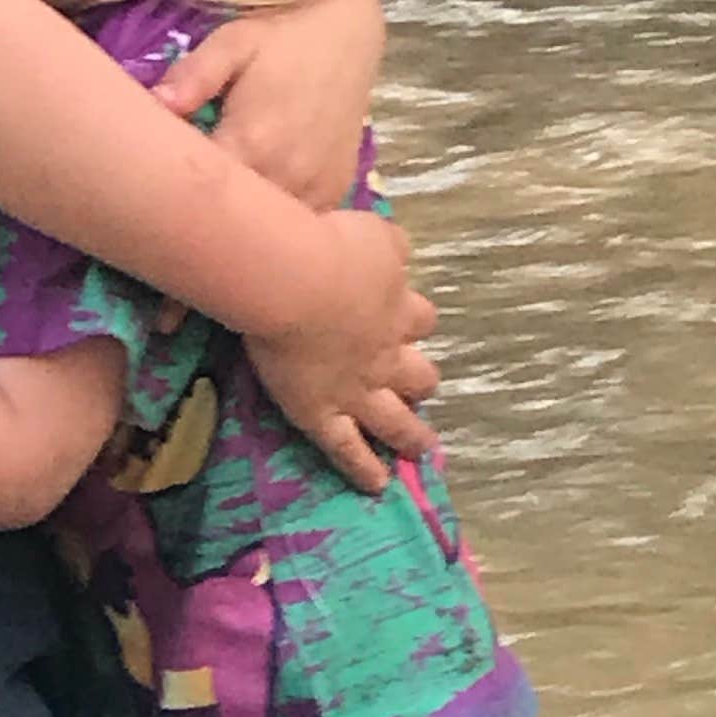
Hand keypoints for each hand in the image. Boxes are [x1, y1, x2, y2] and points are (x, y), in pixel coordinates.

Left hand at [161, 0, 379, 209]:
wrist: (348, 32)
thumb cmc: (282, 37)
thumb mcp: (232, 43)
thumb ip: (194, 75)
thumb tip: (158, 104)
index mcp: (253, 143)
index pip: (199, 192)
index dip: (174, 190)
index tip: (158, 179)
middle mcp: (287, 176)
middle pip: (234, 218)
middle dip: (207, 209)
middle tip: (184, 189)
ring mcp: (316, 188)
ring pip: (268, 225)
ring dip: (244, 219)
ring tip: (225, 193)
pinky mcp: (335, 191)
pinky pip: (299, 220)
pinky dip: (278, 217)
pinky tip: (262, 193)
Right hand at [244, 208, 438, 493]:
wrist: (294, 280)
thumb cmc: (328, 244)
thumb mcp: (373, 232)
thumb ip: (388, 245)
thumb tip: (395, 247)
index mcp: (397, 307)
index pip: (420, 318)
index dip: (415, 320)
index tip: (409, 319)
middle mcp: (386, 354)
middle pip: (418, 374)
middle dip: (421, 380)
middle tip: (421, 386)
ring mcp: (357, 389)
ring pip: (396, 420)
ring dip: (410, 435)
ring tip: (421, 448)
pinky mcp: (322, 414)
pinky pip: (348, 450)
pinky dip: (364, 468)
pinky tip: (376, 485)